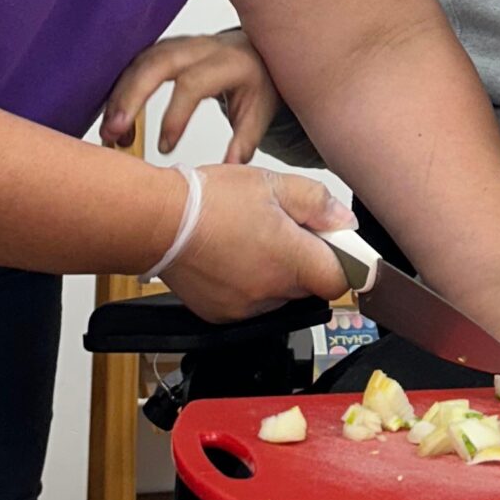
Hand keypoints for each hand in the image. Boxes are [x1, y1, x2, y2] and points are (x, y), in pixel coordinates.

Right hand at [103, 29, 280, 160]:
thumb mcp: (259, 113)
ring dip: (120, 95)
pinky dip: (121, 89)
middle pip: (157, 63)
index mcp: (228, 63)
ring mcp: (180, 44)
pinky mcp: (164, 48)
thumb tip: (228, 171)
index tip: (164, 148)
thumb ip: (244, 141)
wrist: (256, 55)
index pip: (193, 84)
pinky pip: (136, 63)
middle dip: (131, 97)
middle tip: (114, 132)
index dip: (174, 116)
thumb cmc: (256, 85)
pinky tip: (113, 118)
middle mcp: (201, 48)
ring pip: (141, 61)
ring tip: (109, 132)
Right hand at [158, 164, 350, 321]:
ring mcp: (245, 308)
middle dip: (303, 261)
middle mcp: (271, 293)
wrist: (157, 222)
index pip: (341, 280)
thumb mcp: (272, 184)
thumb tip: (343, 221)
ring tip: (250, 241)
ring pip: (279, 296)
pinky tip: (231, 257)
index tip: (331, 244)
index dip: (341, 260)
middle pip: (309, 287)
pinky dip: (247, 284)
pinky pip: (250, 304)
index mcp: (291, 261)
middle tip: (281, 230)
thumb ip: (317, 203)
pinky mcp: (222, 315)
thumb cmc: (209, 201)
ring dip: (275, 274)